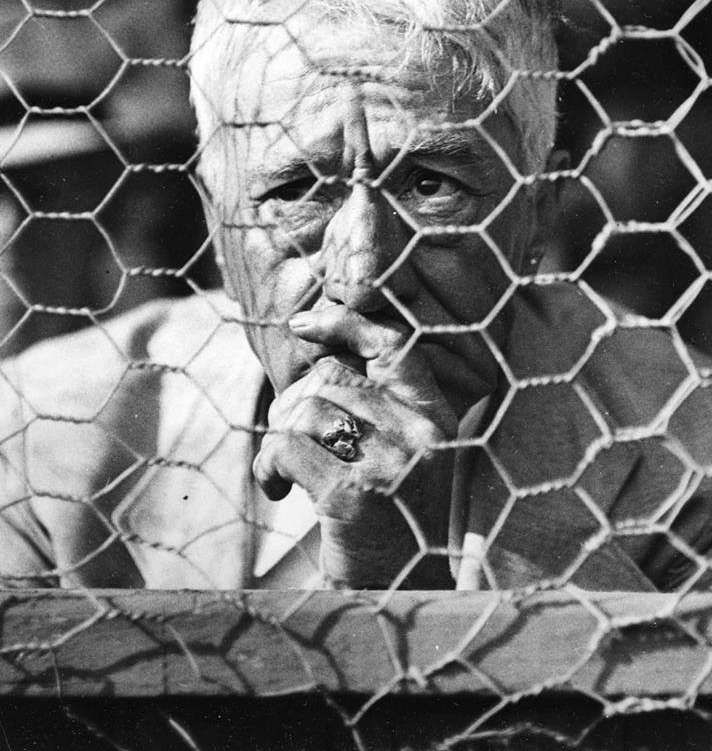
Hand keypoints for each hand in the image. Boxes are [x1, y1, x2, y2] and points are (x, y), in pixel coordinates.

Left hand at [252, 306, 457, 588]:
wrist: (395, 599)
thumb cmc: (389, 522)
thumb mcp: (400, 456)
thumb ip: (375, 406)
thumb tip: (322, 356)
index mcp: (436, 418)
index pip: (394, 344)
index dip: (346, 323)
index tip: (302, 324)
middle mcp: (420, 434)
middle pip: (331, 379)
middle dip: (293, 405)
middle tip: (286, 442)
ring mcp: (389, 464)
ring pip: (304, 410)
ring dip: (277, 440)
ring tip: (283, 472)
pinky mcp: (351, 495)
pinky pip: (286, 447)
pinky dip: (268, 467)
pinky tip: (278, 493)